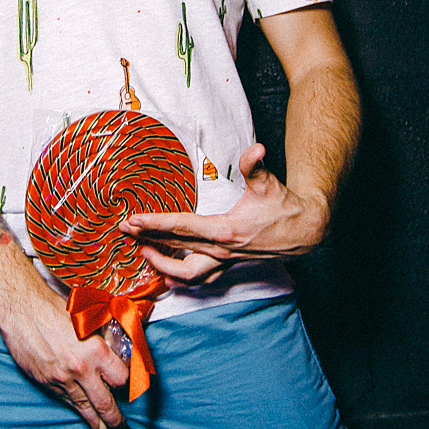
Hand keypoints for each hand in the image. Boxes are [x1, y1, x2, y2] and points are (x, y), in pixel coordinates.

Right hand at [0, 270, 129, 428]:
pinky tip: (76, 407)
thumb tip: (114, 353)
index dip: (124, 383)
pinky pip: (63, 399)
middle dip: (114, 419)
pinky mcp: (45, 382)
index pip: (121, 379)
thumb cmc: (54, 308)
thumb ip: (102, 340)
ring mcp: (61, 379)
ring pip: (82, 407)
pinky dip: (71, 403)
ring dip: (92, 419)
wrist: (21, 309)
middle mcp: (80, 369)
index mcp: (96, 351)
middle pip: (105, 404)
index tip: (123, 386)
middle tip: (118, 425)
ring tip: (99, 426)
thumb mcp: (87, 320)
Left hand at [119, 143, 330, 284]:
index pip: (182, 227)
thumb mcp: (269, 183)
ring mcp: (225, 262)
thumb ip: (256, 165)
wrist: (305, 231)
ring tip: (141, 254)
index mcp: (226, 231)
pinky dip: (181, 279)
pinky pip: (200, 279)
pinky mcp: (229, 266)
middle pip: (176, 249)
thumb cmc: (284, 206)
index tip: (132, 220)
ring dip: (162, 266)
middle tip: (123, 231)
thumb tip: (255, 149)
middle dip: (147, 240)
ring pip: (187, 274)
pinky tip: (167, 274)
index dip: (154, 224)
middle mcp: (222, 251)